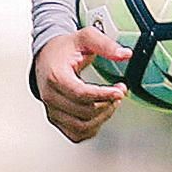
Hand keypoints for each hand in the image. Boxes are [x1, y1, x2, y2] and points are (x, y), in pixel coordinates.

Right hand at [34, 28, 130, 142]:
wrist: (46, 55)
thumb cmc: (63, 49)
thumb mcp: (85, 37)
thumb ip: (105, 44)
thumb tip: (124, 54)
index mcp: (56, 77)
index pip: (80, 93)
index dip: (103, 94)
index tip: (119, 91)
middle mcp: (51, 96)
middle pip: (83, 111)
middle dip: (107, 103)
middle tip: (119, 92)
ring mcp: (52, 110)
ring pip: (81, 126)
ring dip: (103, 117)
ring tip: (112, 102)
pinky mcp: (56, 118)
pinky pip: (75, 133)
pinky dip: (92, 128)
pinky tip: (101, 114)